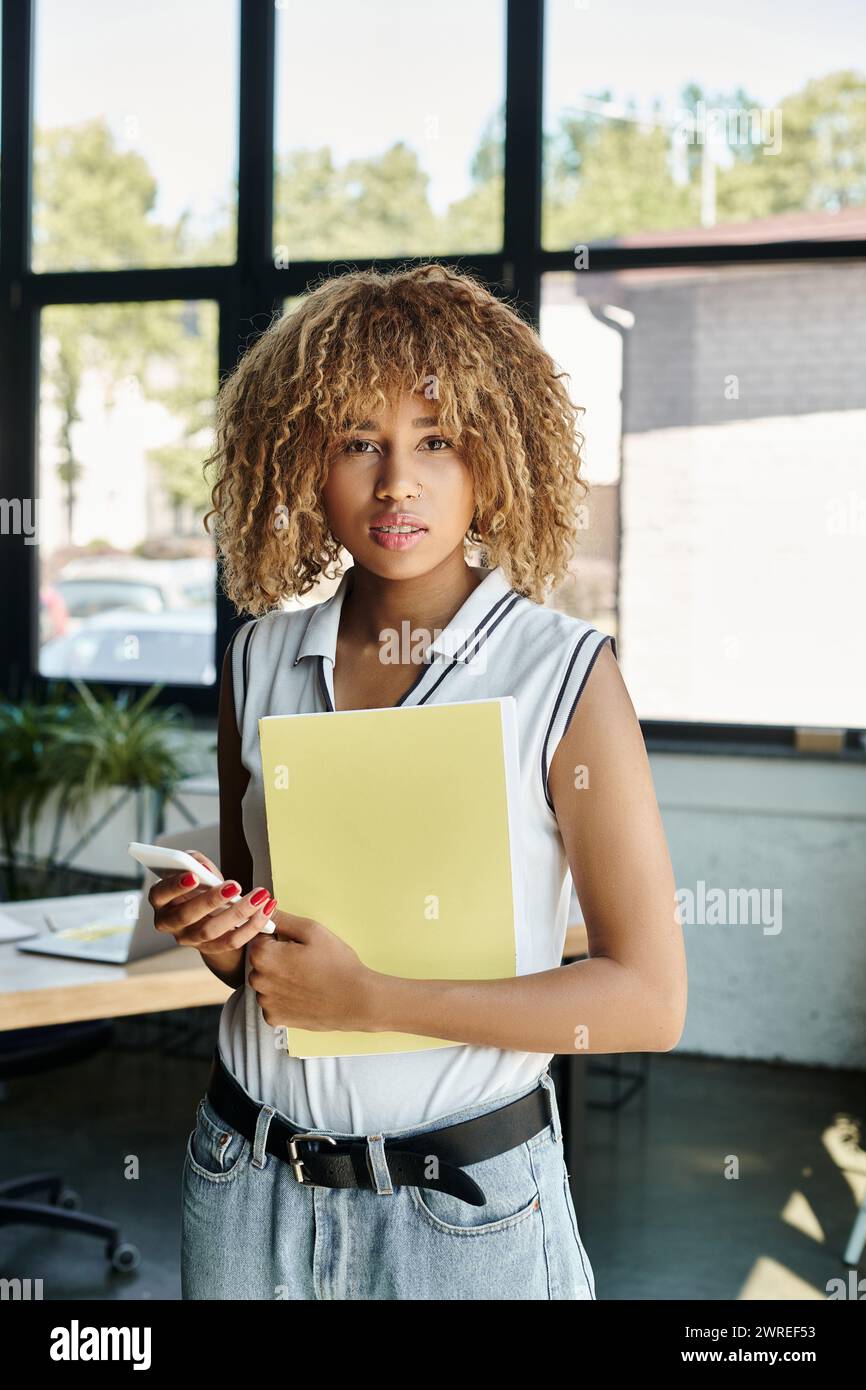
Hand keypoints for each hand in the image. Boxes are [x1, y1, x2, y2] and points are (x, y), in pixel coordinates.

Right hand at [148, 850, 276, 958]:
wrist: (208, 914)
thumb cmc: (199, 886)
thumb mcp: (195, 870)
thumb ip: (196, 863)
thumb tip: (204, 869)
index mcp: (161, 900)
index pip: (160, 894)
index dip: (175, 886)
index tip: (194, 876)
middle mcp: (170, 923)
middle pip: (186, 916)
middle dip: (211, 900)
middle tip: (235, 886)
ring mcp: (189, 939)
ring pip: (210, 931)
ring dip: (238, 913)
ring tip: (259, 896)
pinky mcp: (211, 949)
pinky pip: (231, 942)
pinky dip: (252, 926)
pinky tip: (267, 908)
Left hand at [247, 909, 376, 1031]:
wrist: (355, 1000)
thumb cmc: (336, 964)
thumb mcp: (312, 931)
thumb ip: (282, 919)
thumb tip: (262, 909)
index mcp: (263, 956)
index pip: (258, 937)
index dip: (277, 937)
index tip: (295, 943)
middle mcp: (258, 980)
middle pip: (259, 961)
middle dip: (276, 957)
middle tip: (303, 960)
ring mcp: (265, 1002)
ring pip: (264, 982)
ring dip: (277, 978)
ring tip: (304, 977)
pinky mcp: (274, 1018)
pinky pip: (271, 1001)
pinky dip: (282, 997)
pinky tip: (302, 994)